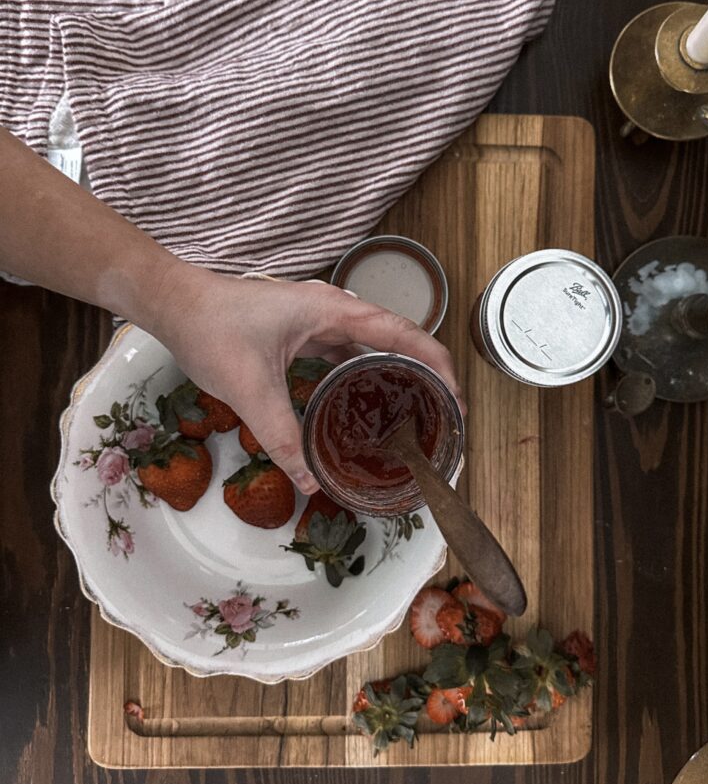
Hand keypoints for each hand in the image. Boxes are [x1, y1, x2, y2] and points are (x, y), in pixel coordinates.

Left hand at [147, 265, 464, 493]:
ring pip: (372, 346)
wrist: (175, 304)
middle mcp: (333, 310)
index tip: (457, 400)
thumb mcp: (250, 389)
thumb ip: (282, 436)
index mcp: (333, 311)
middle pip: (397, 339)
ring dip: (395, 374)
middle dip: (425, 375)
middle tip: (442, 418)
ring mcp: (319, 319)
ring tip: (413, 413)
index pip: (404, 333)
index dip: (438, 365)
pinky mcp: (303, 331)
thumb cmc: (212, 329)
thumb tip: (311, 480)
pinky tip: (363, 402)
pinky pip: (346, 353)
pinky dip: (363, 375)